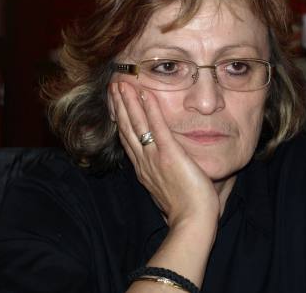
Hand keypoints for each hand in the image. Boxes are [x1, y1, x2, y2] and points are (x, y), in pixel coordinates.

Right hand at [110, 81, 220, 227]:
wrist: (192, 221)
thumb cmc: (187, 210)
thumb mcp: (168, 189)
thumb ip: (164, 175)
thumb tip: (166, 168)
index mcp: (144, 169)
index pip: (128, 139)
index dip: (121, 119)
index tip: (116, 103)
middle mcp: (144, 161)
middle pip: (127, 128)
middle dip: (119, 105)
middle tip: (113, 85)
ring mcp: (154, 157)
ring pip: (136, 124)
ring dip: (127, 101)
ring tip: (121, 83)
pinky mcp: (169, 154)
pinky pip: (157, 126)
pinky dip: (149, 108)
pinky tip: (144, 93)